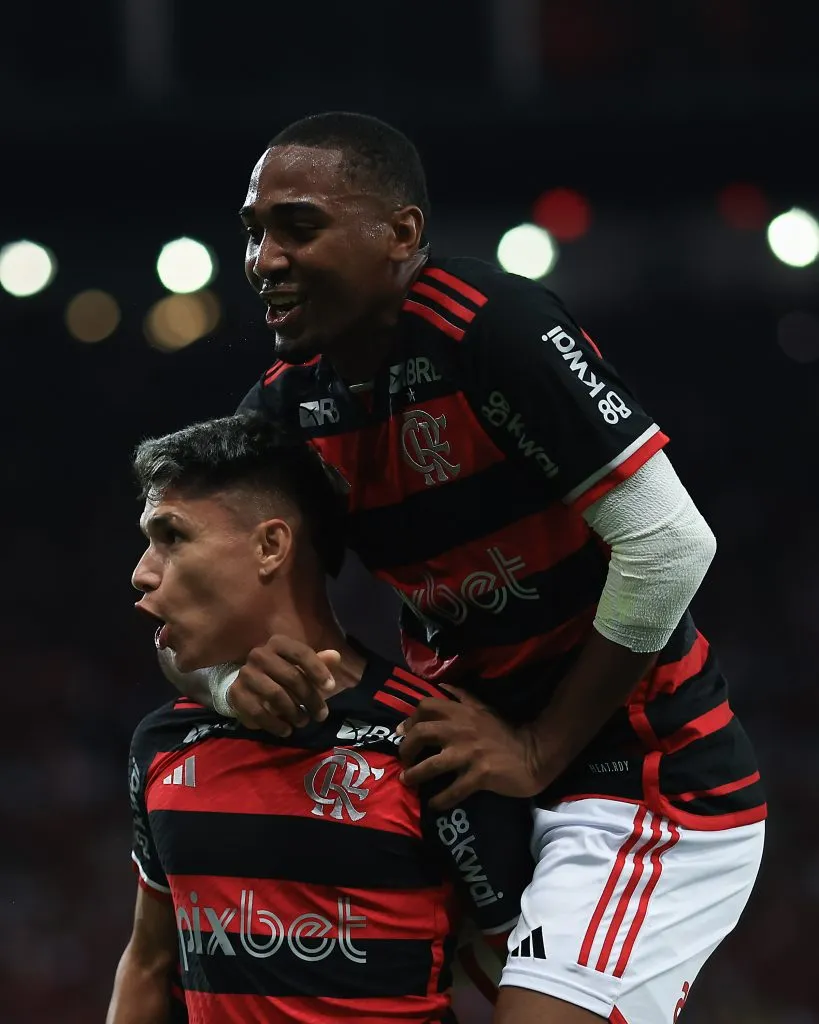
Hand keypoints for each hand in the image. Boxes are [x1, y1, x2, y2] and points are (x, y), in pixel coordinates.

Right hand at [227, 636, 340, 736]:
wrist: (248, 684)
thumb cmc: (282, 673)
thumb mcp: (301, 666)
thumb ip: (319, 662)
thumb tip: (336, 656)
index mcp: (278, 643)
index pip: (301, 653)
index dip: (318, 670)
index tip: (331, 688)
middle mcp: (259, 654)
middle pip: (292, 676)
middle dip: (310, 698)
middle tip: (321, 715)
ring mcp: (246, 674)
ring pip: (276, 695)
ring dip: (294, 712)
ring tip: (304, 722)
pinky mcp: (237, 694)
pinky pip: (258, 712)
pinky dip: (275, 724)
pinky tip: (287, 730)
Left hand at [398, 687, 545, 809]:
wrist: (532, 754)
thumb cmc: (505, 731)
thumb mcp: (483, 707)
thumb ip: (462, 697)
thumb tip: (442, 686)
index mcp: (460, 712)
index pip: (425, 707)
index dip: (409, 719)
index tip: (403, 732)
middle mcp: (461, 730)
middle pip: (421, 734)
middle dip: (406, 748)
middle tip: (404, 760)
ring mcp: (469, 754)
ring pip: (432, 765)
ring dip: (415, 775)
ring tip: (407, 781)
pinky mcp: (479, 776)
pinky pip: (453, 791)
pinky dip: (439, 800)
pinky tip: (433, 805)